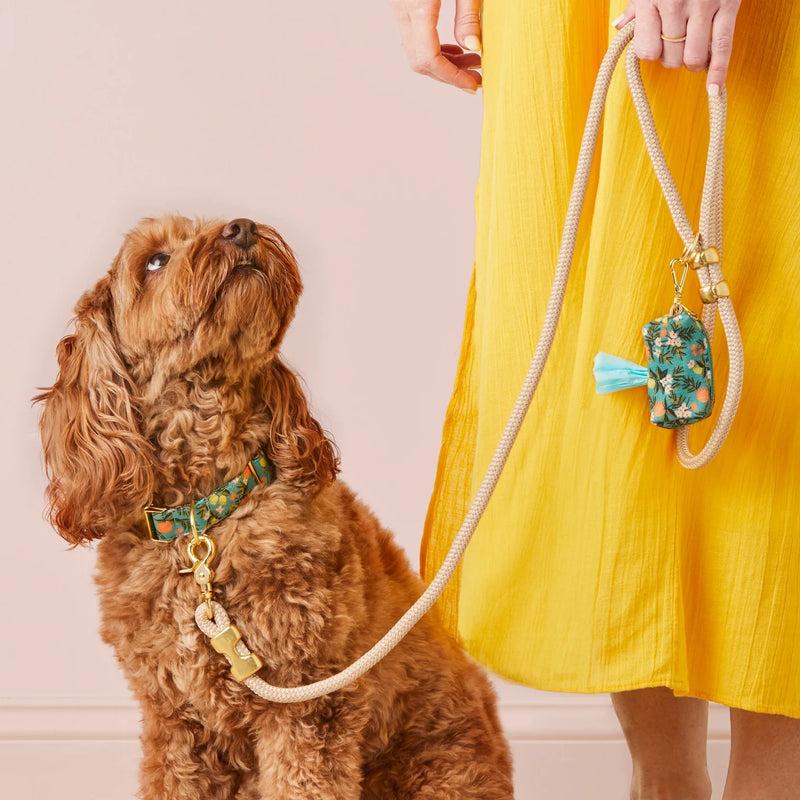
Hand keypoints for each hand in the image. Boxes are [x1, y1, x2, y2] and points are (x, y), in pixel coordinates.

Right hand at [390, 0, 482, 92]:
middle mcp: (403, 11)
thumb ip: (468, 14)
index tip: (472, 84)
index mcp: (418, 6)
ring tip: (472, 62)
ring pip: (416, 52)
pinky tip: (456, 50)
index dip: (452, 77)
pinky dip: (434, 50)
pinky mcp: (402, 5)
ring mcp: (399, 9)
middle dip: (449, 75)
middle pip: (421, 61)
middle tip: (476, 77)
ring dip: (444, 64)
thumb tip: (472, 46)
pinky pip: (414, 39)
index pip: (430, 58)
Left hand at [614, 0, 741, 90]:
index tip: (655, 45)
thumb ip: (636, 7)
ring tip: (693, 54)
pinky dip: (718, 72)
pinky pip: (722, 47)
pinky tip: (714, 88)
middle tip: (677, 46)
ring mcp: (704, 6)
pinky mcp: (729, 5)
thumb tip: (618, 27)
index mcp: (652, 0)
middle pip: (670, 58)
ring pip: (693, 59)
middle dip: (672, 59)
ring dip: (692, 64)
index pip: (647, 51)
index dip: (651, 53)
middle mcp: (676, 4)